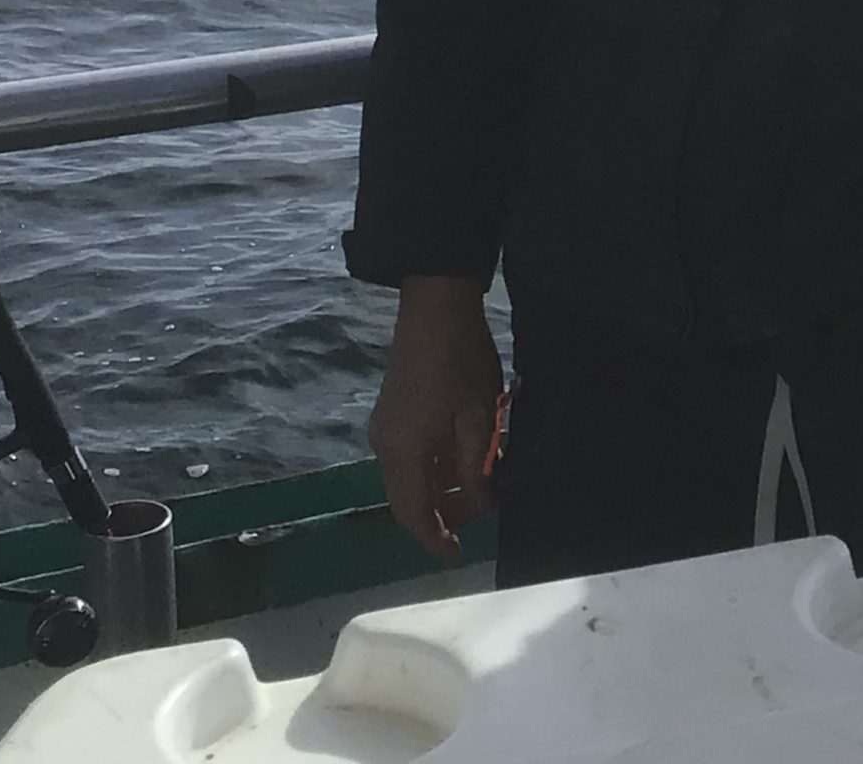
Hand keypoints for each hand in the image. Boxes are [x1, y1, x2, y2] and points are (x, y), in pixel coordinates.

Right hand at [368, 276, 505, 559]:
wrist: (436, 306)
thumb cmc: (460, 363)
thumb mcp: (478, 421)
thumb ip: (475, 470)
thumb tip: (477, 505)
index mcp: (401, 452)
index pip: (412, 513)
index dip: (434, 538)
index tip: (455, 555)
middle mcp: (384, 444)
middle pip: (408, 497)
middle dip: (442, 512)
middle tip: (479, 515)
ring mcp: (385, 426)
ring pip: (411, 474)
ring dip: (441, 486)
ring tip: (478, 486)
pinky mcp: (393, 410)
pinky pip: (411, 453)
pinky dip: (436, 465)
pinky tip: (464, 458)